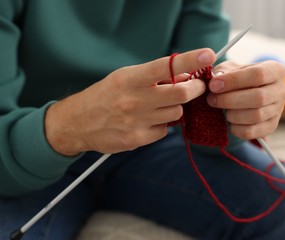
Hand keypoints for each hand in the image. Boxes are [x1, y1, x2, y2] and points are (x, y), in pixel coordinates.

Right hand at [45, 48, 215, 155]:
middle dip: (195, 89)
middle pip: (181, 93)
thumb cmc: (104, 96)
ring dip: (174, 109)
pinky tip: (147, 122)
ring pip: (176, 114)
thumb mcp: (124, 78)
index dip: (190, 61)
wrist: (77, 122)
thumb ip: (152, 77)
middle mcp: (134, 99)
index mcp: (130, 78)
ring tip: (159, 106)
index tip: (207, 55)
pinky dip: (162, 125)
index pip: (166, 67)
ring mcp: (136, 121)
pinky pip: (164, 130)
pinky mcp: (137, 139)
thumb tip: (184, 76)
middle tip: (196, 87)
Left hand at [207, 60, 284, 139]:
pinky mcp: (271, 127)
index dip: (233, 80)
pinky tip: (228, 121)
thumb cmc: (236, 77)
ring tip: (221, 110)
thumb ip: (223, 71)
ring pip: (256, 116)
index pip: (258, 74)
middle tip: (211, 99)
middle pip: (258, 97)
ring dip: (232, 114)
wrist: (245, 92)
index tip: (213, 85)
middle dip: (230, 100)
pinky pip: (252, 132)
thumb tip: (216, 81)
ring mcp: (278, 110)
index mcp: (275, 70)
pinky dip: (236, 129)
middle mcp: (281, 90)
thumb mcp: (230, 68)